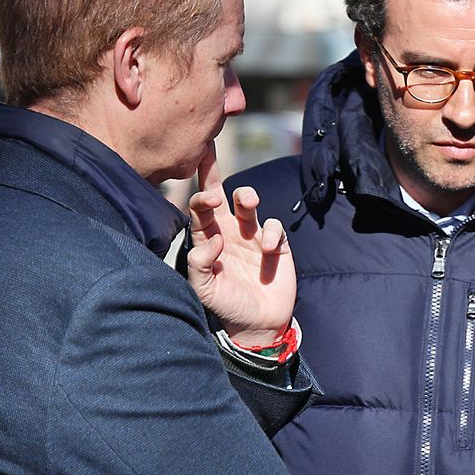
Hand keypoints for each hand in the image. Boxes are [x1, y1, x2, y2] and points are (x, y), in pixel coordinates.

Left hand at [185, 142, 294, 345]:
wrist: (259, 324)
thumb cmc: (227, 306)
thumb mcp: (204, 290)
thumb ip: (199, 264)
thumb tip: (212, 240)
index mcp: (207, 239)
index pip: (198, 210)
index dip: (201, 199)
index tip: (209, 201)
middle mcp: (227, 231)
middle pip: (218, 193)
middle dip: (211, 169)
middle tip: (209, 150)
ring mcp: (252, 236)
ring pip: (248, 202)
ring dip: (248, 196)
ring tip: (250, 202)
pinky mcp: (276, 244)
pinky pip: (274, 226)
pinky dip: (273, 233)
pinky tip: (270, 250)